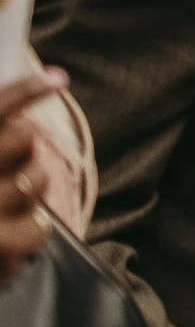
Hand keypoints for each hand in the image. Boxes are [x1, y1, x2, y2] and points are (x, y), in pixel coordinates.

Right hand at [0, 68, 72, 282]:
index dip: (25, 90)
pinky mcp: (0, 248)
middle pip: (21, 139)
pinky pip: (40, 224)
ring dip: (30, 186)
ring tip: (5, 205)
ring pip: (35, 178)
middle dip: (25, 144)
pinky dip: (33, 228)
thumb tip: (26, 109)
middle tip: (14, 160)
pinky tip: (13, 236)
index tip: (57, 78)